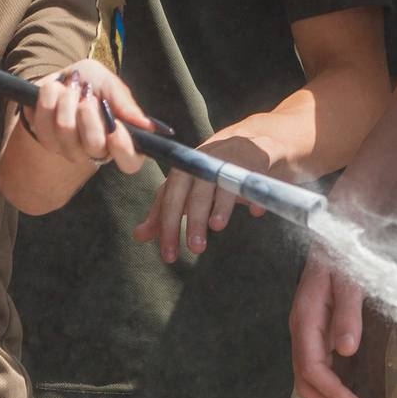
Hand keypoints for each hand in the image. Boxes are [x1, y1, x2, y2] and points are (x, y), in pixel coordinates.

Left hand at [19, 61, 147, 175]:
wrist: (60, 76)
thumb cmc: (91, 82)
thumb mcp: (109, 83)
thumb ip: (125, 103)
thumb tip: (146, 125)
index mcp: (120, 140)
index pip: (130, 162)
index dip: (123, 147)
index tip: (115, 126)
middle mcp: (96, 150)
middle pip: (94, 146)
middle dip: (89, 113)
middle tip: (87, 95)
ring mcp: (69, 149)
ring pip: (66, 131)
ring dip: (67, 100)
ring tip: (70, 88)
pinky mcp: (47, 139)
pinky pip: (43, 123)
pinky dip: (48, 99)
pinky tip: (54, 91)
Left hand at [132, 129, 275, 260]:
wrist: (253, 142)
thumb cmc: (213, 173)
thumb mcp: (187, 191)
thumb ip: (164, 212)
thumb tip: (138, 235)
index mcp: (185, 169)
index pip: (170, 196)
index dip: (167, 224)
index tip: (168, 255)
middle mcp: (205, 161)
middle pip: (196, 189)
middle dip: (193, 218)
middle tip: (194, 247)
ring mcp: (232, 158)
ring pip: (223, 182)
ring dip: (220, 204)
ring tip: (217, 226)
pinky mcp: (258, 158)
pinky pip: (255, 177)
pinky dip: (256, 195)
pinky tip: (256, 212)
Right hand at [290, 253, 372, 397]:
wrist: (334, 235)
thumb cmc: (343, 255)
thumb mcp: (350, 280)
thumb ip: (348, 313)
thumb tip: (346, 351)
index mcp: (305, 319)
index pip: (311, 368)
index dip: (333, 394)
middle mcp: (301, 330)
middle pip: (305, 381)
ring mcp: (307, 333)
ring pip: (309, 378)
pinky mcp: (316, 333)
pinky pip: (318, 368)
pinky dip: (332, 389)